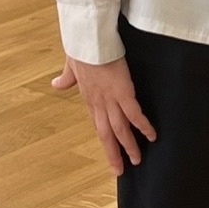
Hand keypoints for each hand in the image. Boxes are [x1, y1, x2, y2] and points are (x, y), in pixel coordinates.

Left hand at [52, 54, 155, 175]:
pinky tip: (152, 136)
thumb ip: (66, 78)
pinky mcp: (123, 92)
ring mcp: (110, 99)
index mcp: (88, 97)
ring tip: (137, 160)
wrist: (87, 38)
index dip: (104, 139)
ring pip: (119, 129)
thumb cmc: (81, 47)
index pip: (97, 124)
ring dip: (128, 146)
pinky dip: (142, 126)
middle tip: (120, 169)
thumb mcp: (71, 65)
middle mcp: (98, 103)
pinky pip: (134, 114)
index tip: (109, 152)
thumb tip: (56, 84)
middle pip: (106, 134)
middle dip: (113, 153)